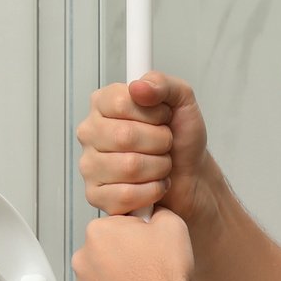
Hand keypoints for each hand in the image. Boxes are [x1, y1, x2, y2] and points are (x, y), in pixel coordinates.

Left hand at [72, 209, 196, 280]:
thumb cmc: (165, 278)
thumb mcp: (172, 226)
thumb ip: (157, 213)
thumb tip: (154, 215)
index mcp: (99, 233)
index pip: (115, 226)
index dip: (136, 235)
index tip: (148, 246)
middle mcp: (83, 260)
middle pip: (104, 253)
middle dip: (123, 259)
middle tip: (147, 269)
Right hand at [77, 72, 211, 221]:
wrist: (191, 176)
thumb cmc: (181, 139)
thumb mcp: (181, 101)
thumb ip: (162, 85)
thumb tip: (139, 87)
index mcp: (103, 104)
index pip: (123, 102)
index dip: (153, 113)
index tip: (163, 117)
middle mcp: (91, 132)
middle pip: (125, 136)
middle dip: (159, 142)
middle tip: (165, 144)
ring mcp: (90, 165)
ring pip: (129, 167)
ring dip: (158, 168)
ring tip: (161, 164)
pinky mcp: (95, 196)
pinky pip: (126, 195)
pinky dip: (152, 191)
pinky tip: (154, 185)